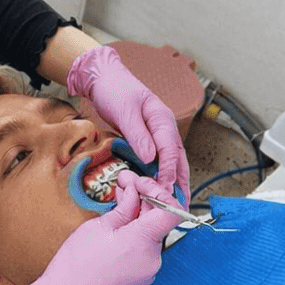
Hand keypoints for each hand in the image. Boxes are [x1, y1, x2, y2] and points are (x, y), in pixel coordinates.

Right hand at [10, 177, 181, 284]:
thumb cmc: (76, 267)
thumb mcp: (98, 227)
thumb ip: (123, 208)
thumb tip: (134, 193)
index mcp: (143, 243)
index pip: (172, 210)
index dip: (158, 191)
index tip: (138, 184)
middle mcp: (152, 259)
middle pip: (159, 221)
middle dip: (144, 199)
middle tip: (123, 183)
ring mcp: (147, 273)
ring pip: (150, 236)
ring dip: (138, 217)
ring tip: (117, 203)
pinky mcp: (138, 281)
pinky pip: (142, 251)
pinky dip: (133, 236)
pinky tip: (116, 228)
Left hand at [67, 45, 191, 204]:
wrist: (103, 79)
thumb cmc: (115, 90)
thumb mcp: (125, 111)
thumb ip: (138, 135)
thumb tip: (151, 159)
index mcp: (162, 119)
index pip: (171, 150)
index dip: (169, 171)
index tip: (165, 189)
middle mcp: (164, 128)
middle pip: (178, 158)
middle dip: (180, 182)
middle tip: (180, 205)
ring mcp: (157, 133)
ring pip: (172, 161)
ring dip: (174, 181)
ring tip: (175, 202)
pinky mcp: (147, 139)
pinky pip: (159, 159)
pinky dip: (162, 174)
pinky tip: (159, 188)